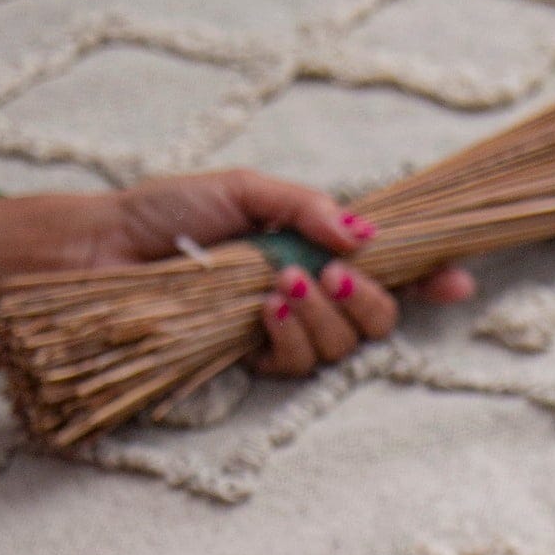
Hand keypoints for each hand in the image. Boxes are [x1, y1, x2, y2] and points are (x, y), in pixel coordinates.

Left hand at [0, 172, 475, 375]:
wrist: (98, 252)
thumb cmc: (162, 214)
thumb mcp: (242, 188)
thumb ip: (305, 207)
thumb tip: (363, 235)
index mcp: (314, 248)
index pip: (388, 268)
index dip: (429, 277)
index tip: (455, 278)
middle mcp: (309, 294)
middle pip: (380, 318)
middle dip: (373, 300)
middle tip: (336, 274)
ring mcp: (283, 332)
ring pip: (344, 346)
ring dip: (324, 316)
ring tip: (282, 284)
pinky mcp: (251, 363)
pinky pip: (298, 366)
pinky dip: (291, 337)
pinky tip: (265, 311)